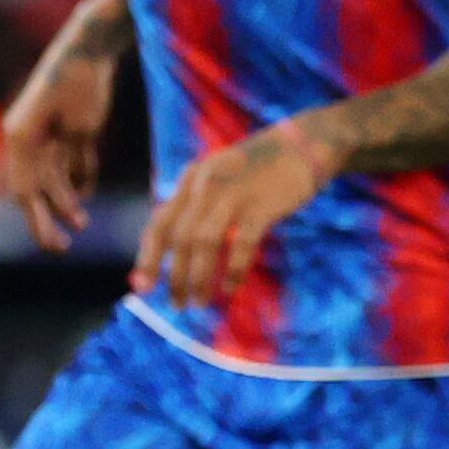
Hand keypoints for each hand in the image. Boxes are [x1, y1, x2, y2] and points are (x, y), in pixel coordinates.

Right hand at [1, 28, 121, 249]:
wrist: (90, 53)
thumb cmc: (75, 83)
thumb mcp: (72, 125)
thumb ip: (66, 161)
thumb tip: (58, 195)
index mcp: (20, 140)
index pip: (24, 190)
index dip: (36, 218)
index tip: (50, 242)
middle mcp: (30, 141)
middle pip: (36, 190)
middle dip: (47, 220)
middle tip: (61, 248)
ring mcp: (51, 136)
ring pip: (54, 180)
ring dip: (65, 202)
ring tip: (81, 223)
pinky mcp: (73, 132)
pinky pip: (73, 164)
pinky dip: (78, 180)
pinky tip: (83, 195)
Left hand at [132, 118, 339, 308]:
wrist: (305, 143)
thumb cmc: (261, 168)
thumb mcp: (219, 176)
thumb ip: (199, 203)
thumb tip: (180, 246)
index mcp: (190, 179)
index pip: (158, 223)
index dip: (147, 258)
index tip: (143, 288)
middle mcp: (205, 185)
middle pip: (178, 238)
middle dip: (174, 276)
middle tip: (177, 305)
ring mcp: (233, 194)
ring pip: (203, 242)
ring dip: (198, 278)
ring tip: (199, 302)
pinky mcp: (262, 205)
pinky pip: (240, 243)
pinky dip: (232, 270)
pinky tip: (230, 289)